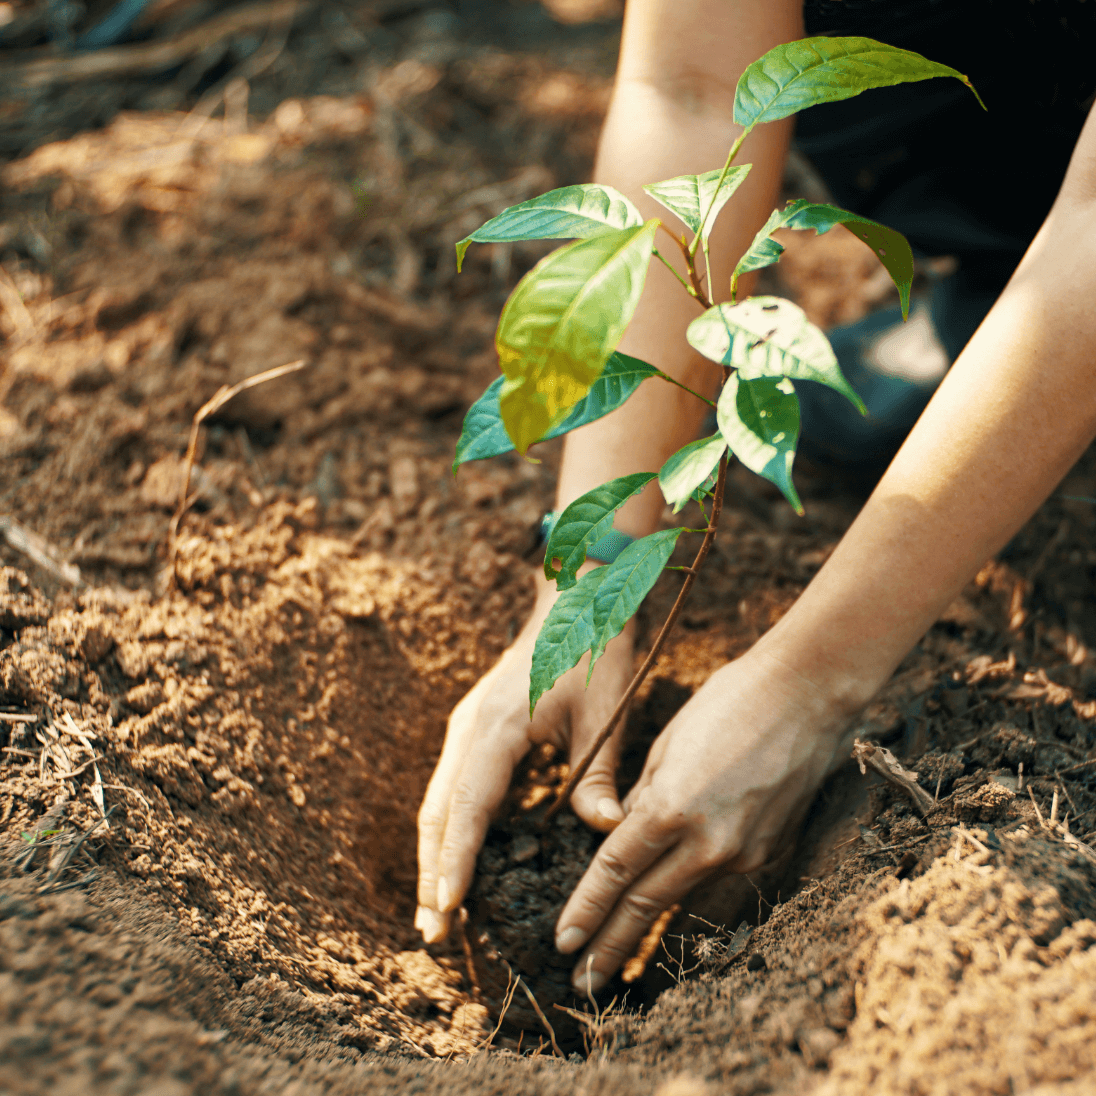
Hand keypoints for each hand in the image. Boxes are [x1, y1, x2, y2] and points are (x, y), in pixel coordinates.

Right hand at [415, 567, 634, 943]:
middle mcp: (471, 729)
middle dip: (432, 873)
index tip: (447, 910)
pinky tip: (461, 862)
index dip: (455, 862)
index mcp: (498, 726)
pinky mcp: (476, 729)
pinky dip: (451, 830)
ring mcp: (468, 728)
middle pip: (438, 812)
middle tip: (431, 934)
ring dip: (436, 855)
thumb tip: (606, 832)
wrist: (577, 598)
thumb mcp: (605, 713)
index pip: (468, 807)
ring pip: (440, 802)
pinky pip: (456, 788)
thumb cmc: (594, 649)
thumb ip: (598, 775)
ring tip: (437, 913)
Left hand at [553, 644, 855, 992]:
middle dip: (609, 946)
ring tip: (619, 960)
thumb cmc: (728, 702)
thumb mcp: (668, 744)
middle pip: (646, 904)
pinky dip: (693, 893)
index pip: (616, 872)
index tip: (562, 943)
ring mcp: (744, 852)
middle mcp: (708, 841)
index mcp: (671, 806)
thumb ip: (643, 798)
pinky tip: (677, 907)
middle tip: (581, 982)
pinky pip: (720, 880)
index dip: (586, 911)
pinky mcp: (770, 852)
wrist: (808, 695)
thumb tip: (623, 833)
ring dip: (649, 932)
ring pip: (683, 897)